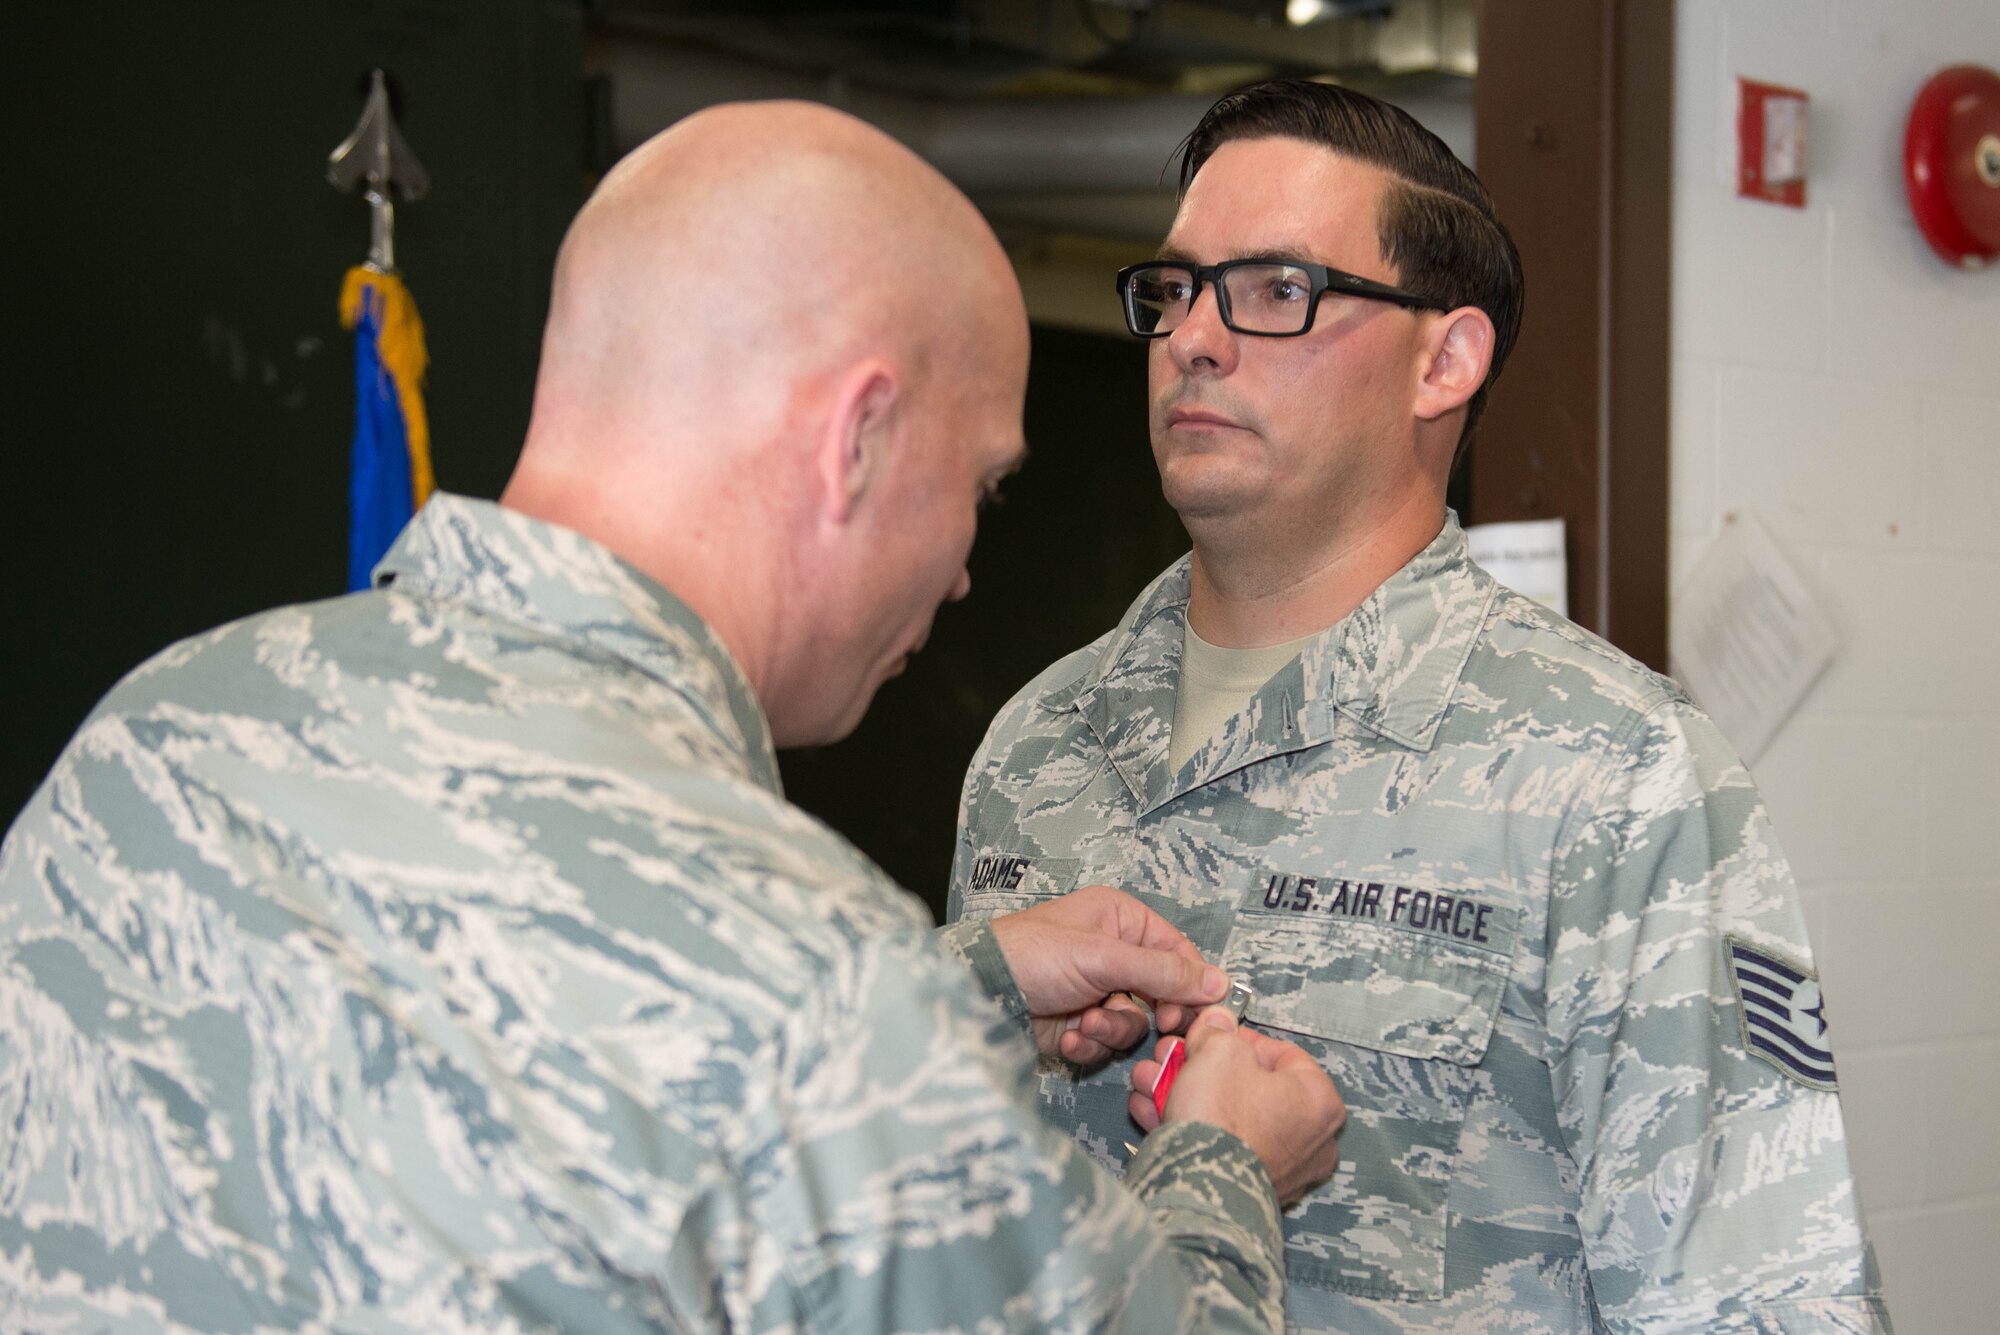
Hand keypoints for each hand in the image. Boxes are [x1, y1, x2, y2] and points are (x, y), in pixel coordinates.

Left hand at [988, 885, 1227, 1065]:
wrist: (981, 994)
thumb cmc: (1036, 956)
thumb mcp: (1104, 957)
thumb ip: (1164, 972)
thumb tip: (1222, 982)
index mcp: (1122, 920)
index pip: (1177, 951)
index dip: (1191, 983)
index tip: (1195, 1011)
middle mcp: (1114, 953)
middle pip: (1163, 992)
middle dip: (1153, 1012)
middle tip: (1157, 1027)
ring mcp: (1097, 990)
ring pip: (1136, 1022)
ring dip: (1113, 1029)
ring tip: (1087, 1023)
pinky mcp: (1081, 1024)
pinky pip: (1108, 1041)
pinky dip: (1091, 1043)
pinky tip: (1070, 1037)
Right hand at [1128, 1007, 1344, 1206]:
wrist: (1200, 1190)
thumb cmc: (1222, 1118)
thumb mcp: (1217, 1051)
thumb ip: (1218, 1032)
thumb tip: (1217, 1023)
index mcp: (1319, 1101)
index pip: (1282, 1054)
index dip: (1239, 1039)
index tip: (1209, 1035)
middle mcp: (1311, 1140)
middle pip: (1248, 1087)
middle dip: (1201, 1068)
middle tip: (1173, 1057)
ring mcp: (1281, 1171)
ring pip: (1227, 1117)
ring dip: (1185, 1094)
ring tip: (1149, 1082)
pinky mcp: (1250, 1192)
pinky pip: (1218, 1147)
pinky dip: (1187, 1127)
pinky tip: (1150, 1111)